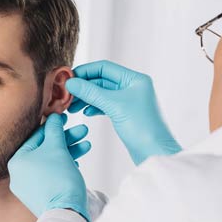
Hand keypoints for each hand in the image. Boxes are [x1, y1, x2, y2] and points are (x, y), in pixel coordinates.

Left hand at [8, 113, 90, 221]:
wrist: (65, 211)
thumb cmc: (58, 180)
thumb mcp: (57, 148)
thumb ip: (54, 130)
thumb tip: (53, 118)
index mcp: (17, 161)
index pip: (36, 136)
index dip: (53, 125)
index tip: (65, 118)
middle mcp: (19, 174)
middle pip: (45, 149)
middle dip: (66, 139)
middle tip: (82, 130)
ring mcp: (29, 186)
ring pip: (51, 161)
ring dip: (69, 151)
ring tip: (86, 144)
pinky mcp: (41, 194)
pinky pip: (52, 174)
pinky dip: (65, 166)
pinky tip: (77, 161)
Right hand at [65, 60, 181, 164]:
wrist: (155, 153)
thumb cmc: (142, 128)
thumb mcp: (114, 106)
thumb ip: (91, 92)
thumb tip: (70, 82)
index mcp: (134, 79)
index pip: (104, 67)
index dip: (85, 71)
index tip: (68, 79)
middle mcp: (133, 87)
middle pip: (101, 80)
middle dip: (83, 87)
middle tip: (66, 95)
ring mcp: (129, 101)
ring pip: (102, 94)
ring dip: (86, 98)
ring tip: (71, 107)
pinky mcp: (125, 114)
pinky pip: (106, 105)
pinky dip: (94, 107)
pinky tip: (85, 113)